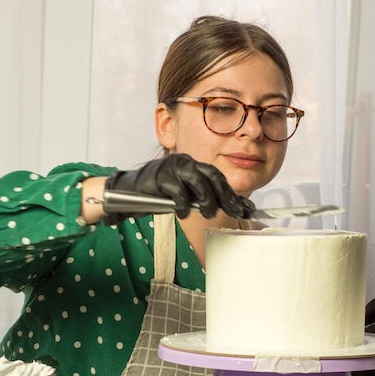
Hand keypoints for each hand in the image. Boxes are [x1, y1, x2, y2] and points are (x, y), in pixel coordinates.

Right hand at [104, 153, 253, 222]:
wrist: (129, 191)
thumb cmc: (160, 194)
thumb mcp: (185, 195)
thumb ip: (202, 198)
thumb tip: (231, 208)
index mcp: (193, 165)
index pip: (218, 177)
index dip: (232, 193)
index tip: (244, 208)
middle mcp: (185, 162)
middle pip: (212, 176)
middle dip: (225, 195)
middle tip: (234, 212)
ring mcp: (172, 166)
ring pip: (198, 181)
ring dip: (206, 199)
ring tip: (208, 213)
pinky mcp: (160, 175)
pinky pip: (177, 191)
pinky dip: (183, 204)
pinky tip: (182, 213)